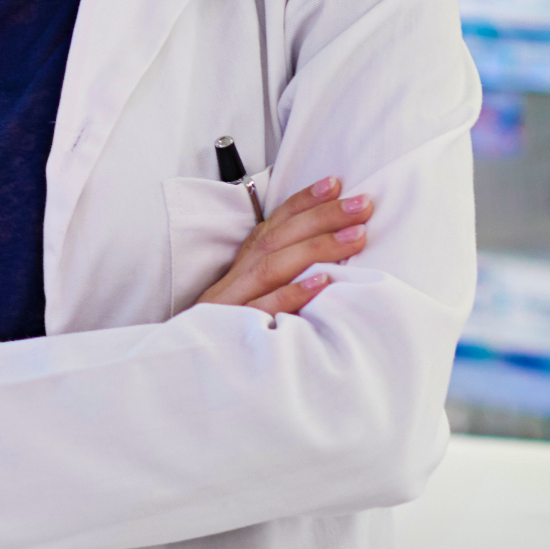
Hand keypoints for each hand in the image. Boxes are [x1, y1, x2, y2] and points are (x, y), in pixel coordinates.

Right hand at [195, 175, 373, 318]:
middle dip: (322, 217)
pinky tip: (323, 282)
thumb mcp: (255, 294)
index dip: (303, 201)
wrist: (187, 365)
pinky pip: (264, 308)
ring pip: (273, 266)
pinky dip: (293, 293)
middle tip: (363, 205)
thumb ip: (283, 272)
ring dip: (317, 248)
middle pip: (278, 238)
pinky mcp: (234, 328)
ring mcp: (235, 301)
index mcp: (245, 264)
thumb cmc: (233, 326)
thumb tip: (332, 252)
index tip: (335, 183)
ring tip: (356, 236)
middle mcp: (239, 276)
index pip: (275, 224)